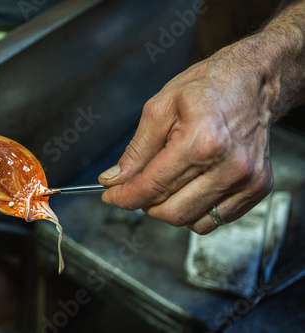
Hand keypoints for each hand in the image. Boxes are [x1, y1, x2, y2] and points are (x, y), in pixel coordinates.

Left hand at [99, 38, 276, 233]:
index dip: (125, 197)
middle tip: (138, 187)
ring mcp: (248, 180)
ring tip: (168, 182)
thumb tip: (114, 179)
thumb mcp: (160, 108)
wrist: (254, 82)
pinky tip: (191, 186)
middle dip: (145, 204)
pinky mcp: (258, 188)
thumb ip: (136, 150)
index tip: (111, 196)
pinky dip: (195, 211)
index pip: (152, 187)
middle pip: (171, 212)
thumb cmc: (207, 87)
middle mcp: (229, 166)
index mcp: (202, 141)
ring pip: (192, 222)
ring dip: (170, 209)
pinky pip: (216, 219)